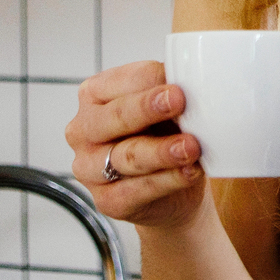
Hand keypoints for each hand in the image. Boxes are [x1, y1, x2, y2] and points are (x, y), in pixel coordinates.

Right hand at [64, 61, 205, 227]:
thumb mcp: (169, 106)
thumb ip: (174, 92)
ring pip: (128, 155)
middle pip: (117, 116)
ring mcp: (89, 167)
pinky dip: (169, 180)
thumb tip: (196, 80)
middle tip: (179, 101)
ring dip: (162, 150)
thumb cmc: (168, 132)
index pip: (123, 81)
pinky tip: (189, 171)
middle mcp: (84, 130)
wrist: (177, 183)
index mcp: (95, 95)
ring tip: (191, 146)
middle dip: (148, 108)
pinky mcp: (107, 200)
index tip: (177, 82)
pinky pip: (137, 190)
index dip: (153, 79)